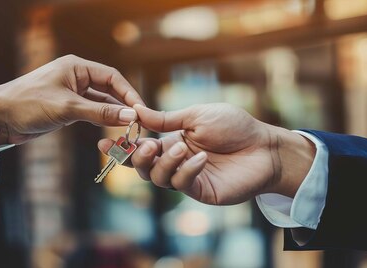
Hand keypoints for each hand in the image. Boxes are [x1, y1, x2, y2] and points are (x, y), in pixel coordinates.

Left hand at [0, 55, 144, 144]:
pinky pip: (91, 111)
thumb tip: (131, 116)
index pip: (112, 76)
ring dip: (114, 114)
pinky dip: (102, 119)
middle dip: (124, 105)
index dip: (129, 93)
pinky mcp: (66, 107)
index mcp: (76, 67)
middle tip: (140, 122)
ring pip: (101, 102)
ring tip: (130, 129)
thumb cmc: (28, 105)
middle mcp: (75, 76)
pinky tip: (113, 129)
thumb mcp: (67, 108)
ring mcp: (71, 92)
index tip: (141, 110)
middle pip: (109, 89)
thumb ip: (100, 112)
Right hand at [98, 104, 314, 204]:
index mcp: (170, 141)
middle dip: (139, 157)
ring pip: (158, 179)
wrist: (264, 145)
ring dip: (164, 162)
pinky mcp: (201, 191)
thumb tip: (136, 111)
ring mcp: (187, 178)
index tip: (102, 141)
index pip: (139, 147)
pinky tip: (201, 157)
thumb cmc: (234, 127)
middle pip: (143, 168)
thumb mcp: (196, 115)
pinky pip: (182, 184)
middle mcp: (175, 161)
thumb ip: (165, 119)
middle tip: (149, 144)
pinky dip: (187, 170)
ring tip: (180, 148)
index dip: (120, 147)